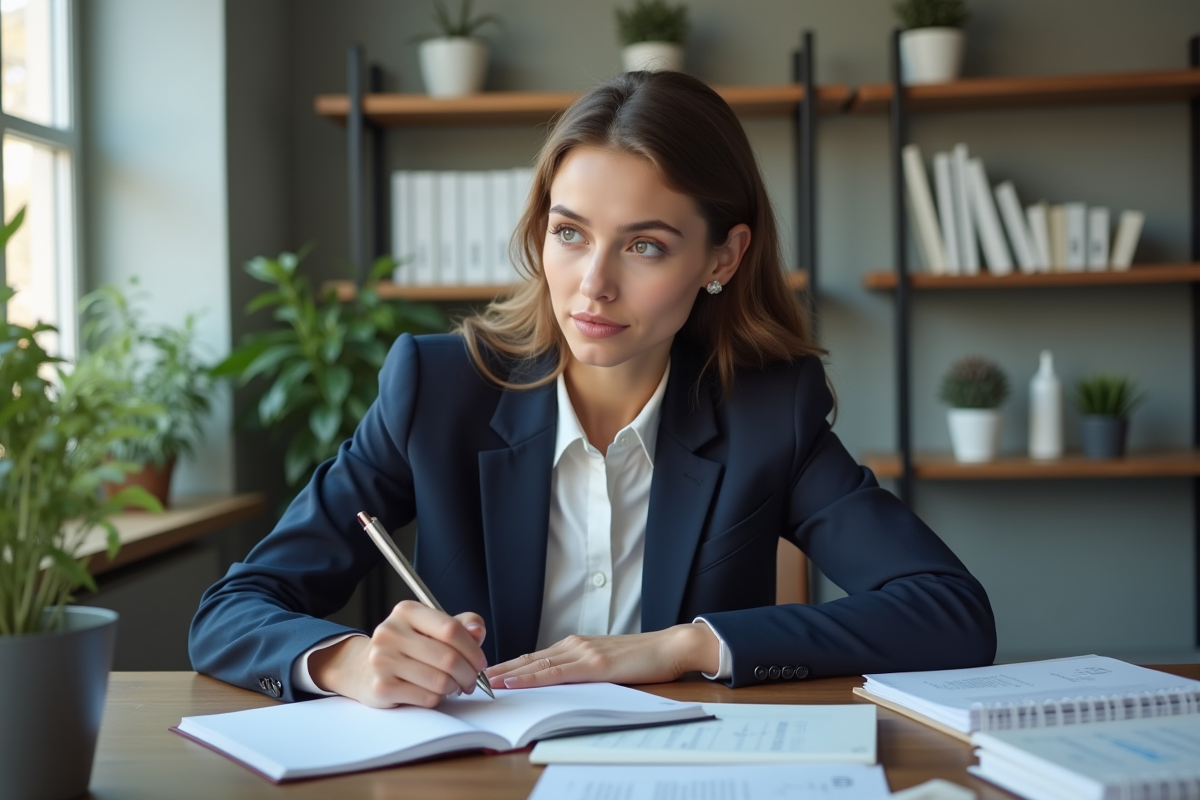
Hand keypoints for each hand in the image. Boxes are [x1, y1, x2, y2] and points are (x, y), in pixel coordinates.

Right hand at [308, 601, 487, 708]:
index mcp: (406, 612)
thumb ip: (459, 625)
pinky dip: (438, 698)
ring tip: (454, 686)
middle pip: (448, 657)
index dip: (473, 648)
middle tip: (472, 679)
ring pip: (440, 681)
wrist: (363, 669)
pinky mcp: (382, 687)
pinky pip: (427, 697)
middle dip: (469, 673)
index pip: (451, 629)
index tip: (480, 661)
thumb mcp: (430, 628)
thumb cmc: (405, 648)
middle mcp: (390, 632)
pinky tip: (434, 692)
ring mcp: (383, 660)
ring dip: (455, 687)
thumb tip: (477, 630)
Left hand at [484, 623, 718, 688]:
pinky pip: (555, 673)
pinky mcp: (594, 665)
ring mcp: (584, 653)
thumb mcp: (607, 661)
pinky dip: (531, 677)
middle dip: (501, 668)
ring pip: (537, 665)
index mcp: (578, 644)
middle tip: (473, 677)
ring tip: (484, 681)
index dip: (511, 664)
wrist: (670, 647)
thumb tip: (561, 679)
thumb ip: (584, 667)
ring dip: (508, 673)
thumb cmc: (643, 657)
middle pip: (529, 658)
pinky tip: (514, 681)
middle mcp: (575, 645)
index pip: (536, 656)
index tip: (488, 672)